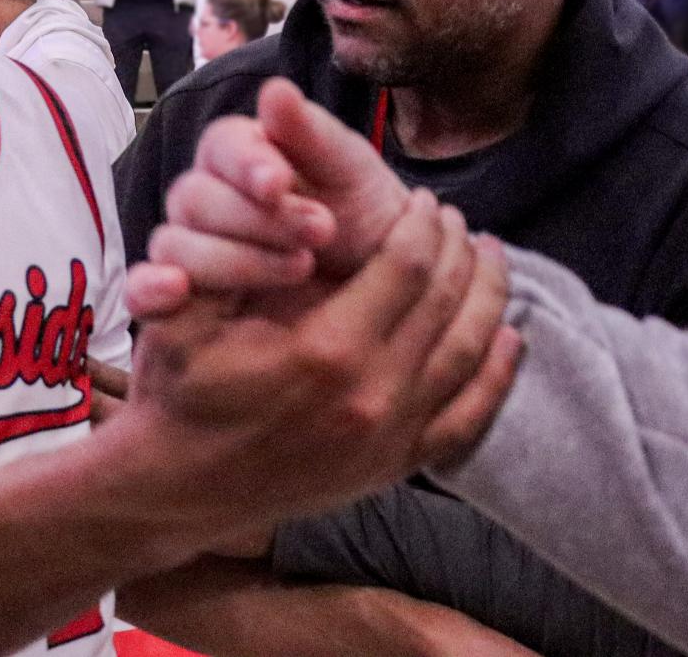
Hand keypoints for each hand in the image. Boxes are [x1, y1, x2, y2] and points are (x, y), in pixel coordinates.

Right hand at [103, 190, 517, 560]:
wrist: (177, 488)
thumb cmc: (179, 393)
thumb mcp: (184, 315)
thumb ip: (234, 257)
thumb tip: (298, 213)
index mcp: (325, 349)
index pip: (405, 266)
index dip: (421, 224)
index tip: (423, 198)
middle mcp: (372, 395)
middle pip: (445, 303)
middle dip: (457, 250)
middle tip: (457, 217)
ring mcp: (390, 438)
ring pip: (468, 355)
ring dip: (488, 298)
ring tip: (491, 257)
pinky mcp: (395, 468)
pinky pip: (468, 418)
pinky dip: (496, 376)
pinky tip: (509, 339)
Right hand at [140, 79, 413, 294]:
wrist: (381, 282)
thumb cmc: (364, 214)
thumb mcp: (351, 172)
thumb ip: (310, 133)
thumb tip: (275, 89)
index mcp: (238, 153)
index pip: (219, 146)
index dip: (246, 164)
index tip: (279, 182)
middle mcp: (206, 196)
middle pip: (192, 198)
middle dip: (256, 217)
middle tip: (321, 229)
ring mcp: (191, 246)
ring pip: (174, 244)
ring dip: (233, 258)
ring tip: (301, 266)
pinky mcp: (186, 299)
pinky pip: (146, 293)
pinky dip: (150, 291)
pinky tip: (177, 290)